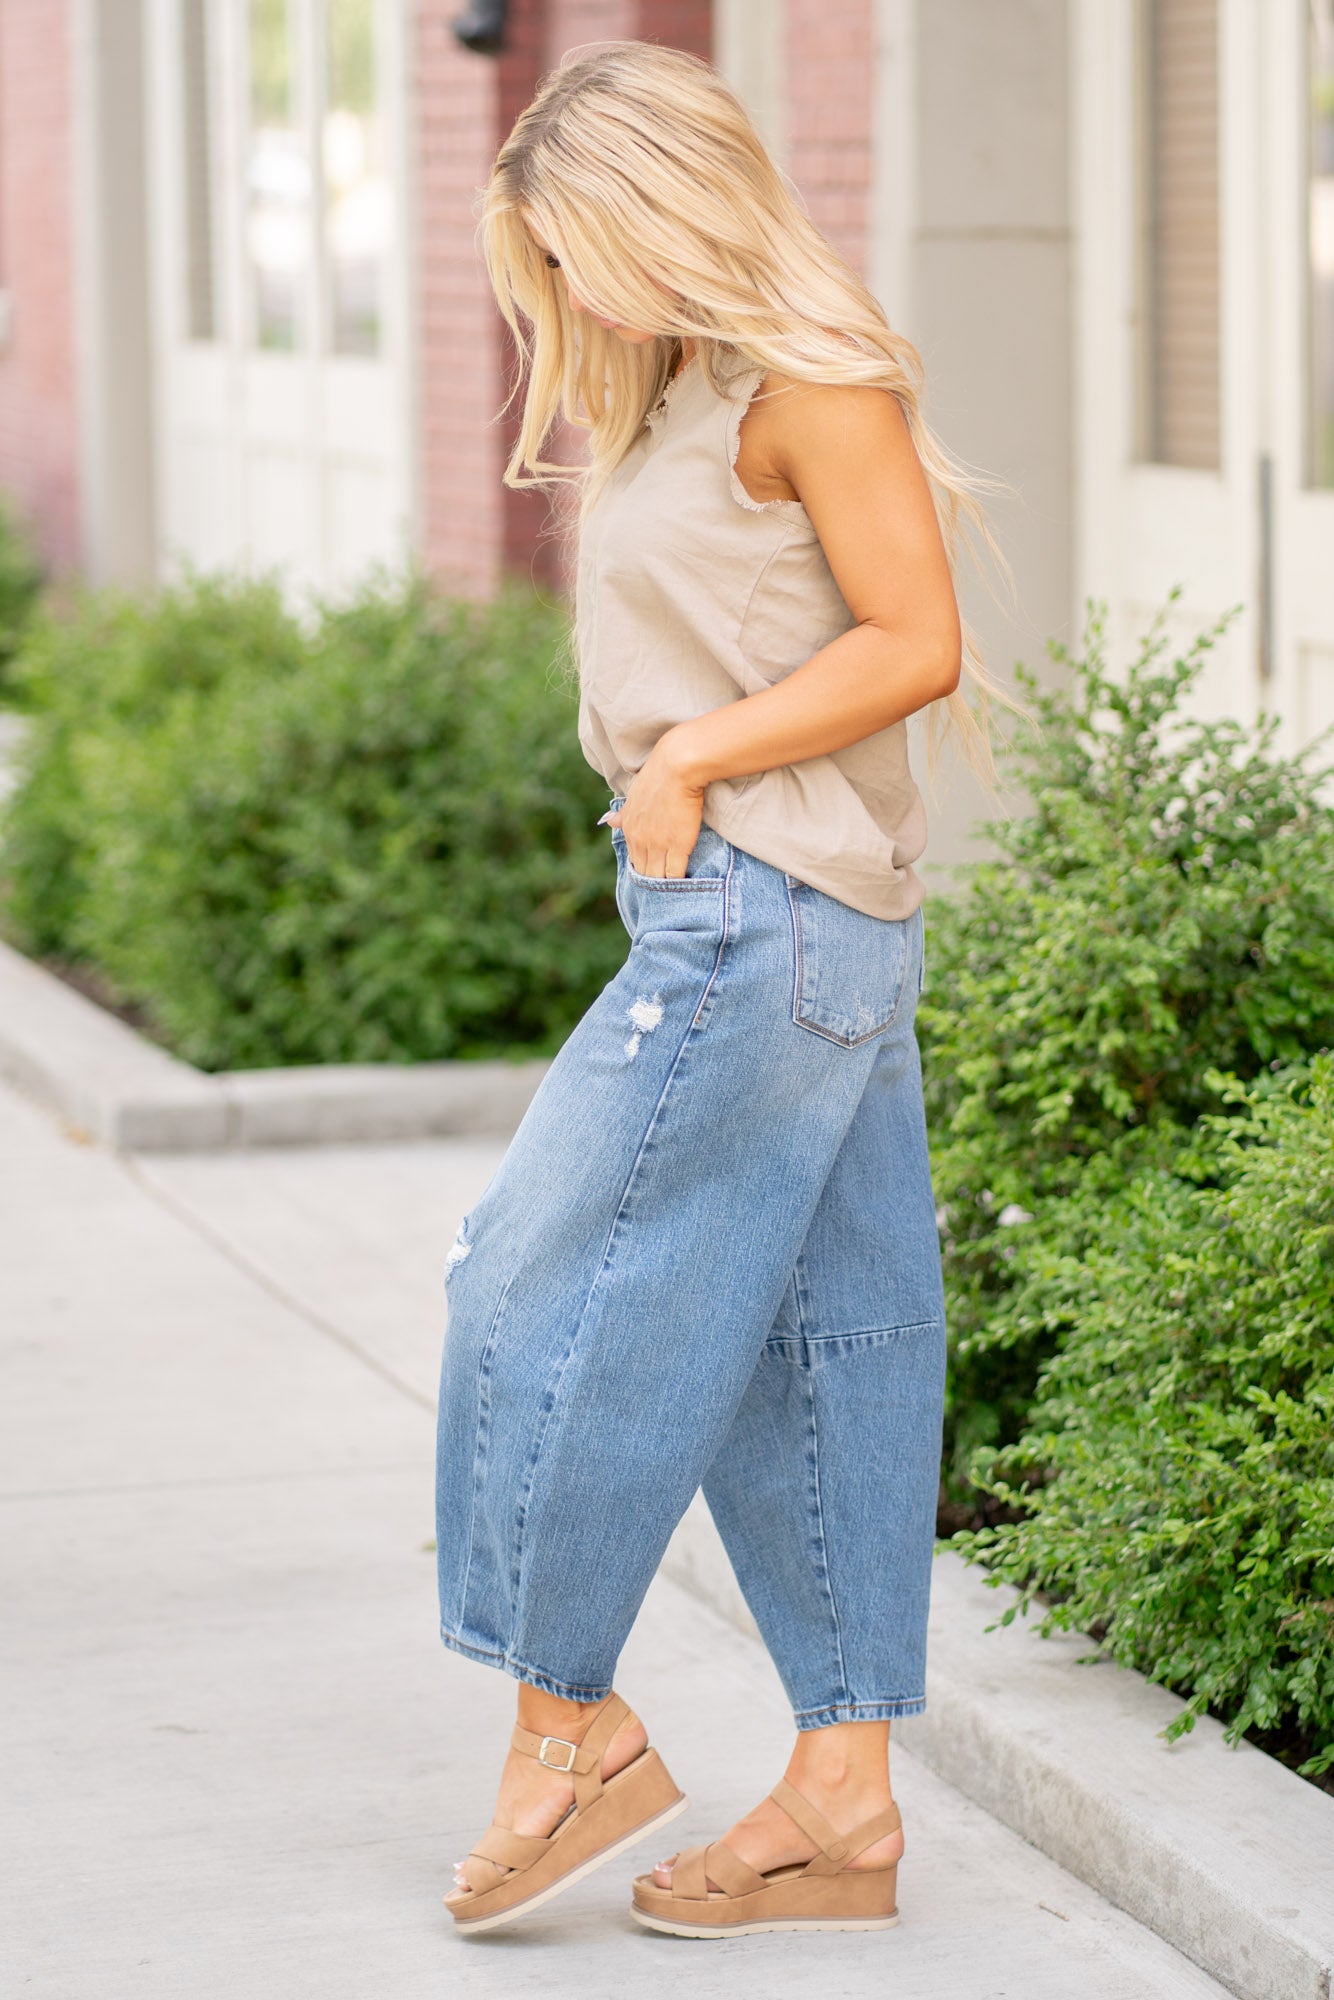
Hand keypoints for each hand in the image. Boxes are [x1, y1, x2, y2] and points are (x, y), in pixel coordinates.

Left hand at [603, 731, 705, 877]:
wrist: (676, 768)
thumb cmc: (658, 776)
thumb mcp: (634, 795)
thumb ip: (624, 813)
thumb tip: (608, 822)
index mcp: (629, 829)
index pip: (634, 860)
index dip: (645, 868)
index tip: (655, 872)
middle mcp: (640, 841)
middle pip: (644, 873)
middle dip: (653, 881)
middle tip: (664, 887)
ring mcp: (658, 846)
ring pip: (658, 878)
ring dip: (665, 885)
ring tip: (675, 892)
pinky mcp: (677, 848)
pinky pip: (675, 875)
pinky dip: (679, 882)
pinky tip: (687, 884)